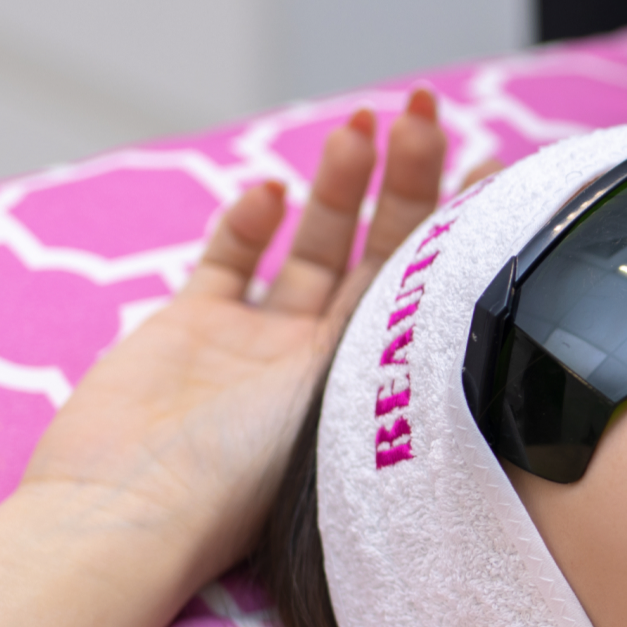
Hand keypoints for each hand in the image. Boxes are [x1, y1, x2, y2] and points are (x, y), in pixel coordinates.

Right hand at [20, 92, 458, 586]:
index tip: (500, 163)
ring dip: (340, 184)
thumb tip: (498, 299)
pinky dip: (248, 222)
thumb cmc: (241, 490)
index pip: (436, 286)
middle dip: (405, 177)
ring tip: (362, 127)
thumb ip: (406, 352)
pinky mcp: (190, 328)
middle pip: (382, 250)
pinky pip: (230, 262)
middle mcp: (327, 359)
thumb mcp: (349, 414)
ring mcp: (259, 341)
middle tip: (424, 111)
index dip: (466, 224)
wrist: (126, 514)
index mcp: (377, 383)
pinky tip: (269, 191)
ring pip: (316, 245)